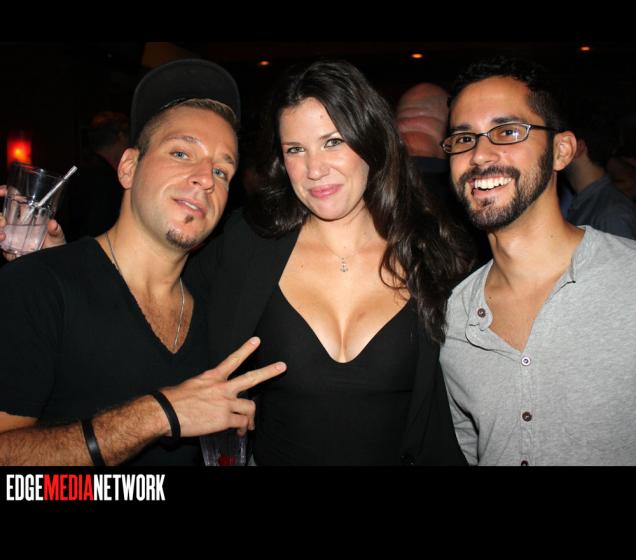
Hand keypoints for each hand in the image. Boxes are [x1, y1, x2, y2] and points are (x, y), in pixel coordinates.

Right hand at [1, 185, 65, 260]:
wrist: (51, 262)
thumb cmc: (55, 247)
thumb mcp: (57, 238)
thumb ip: (56, 231)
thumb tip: (53, 223)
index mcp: (28, 216)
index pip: (14, 200)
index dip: (6, 192)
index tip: (3, 190)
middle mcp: (17, 224)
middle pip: (1, 213)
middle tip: (4, 218)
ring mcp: (10, 234)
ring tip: (4, 227)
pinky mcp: (7, 247)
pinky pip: (0, 241)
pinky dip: (0, 238)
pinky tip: (4, 237)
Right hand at [161, 337, 285, 437]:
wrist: (166, 413)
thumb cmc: (173, 400)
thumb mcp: (191, 385)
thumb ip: (206, 387)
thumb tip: (209, 394)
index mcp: (212, 377)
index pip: (233, 360)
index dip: (246, 349)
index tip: (256, 341)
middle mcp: (222, 387)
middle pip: (251, 378)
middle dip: (269, 372)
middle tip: (282, 367)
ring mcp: (224, 403)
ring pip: (250, 407)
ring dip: (251, 418)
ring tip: (249, 426)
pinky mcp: (224, 419)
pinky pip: (241, 423)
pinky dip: (243, 429)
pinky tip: (240, 433)